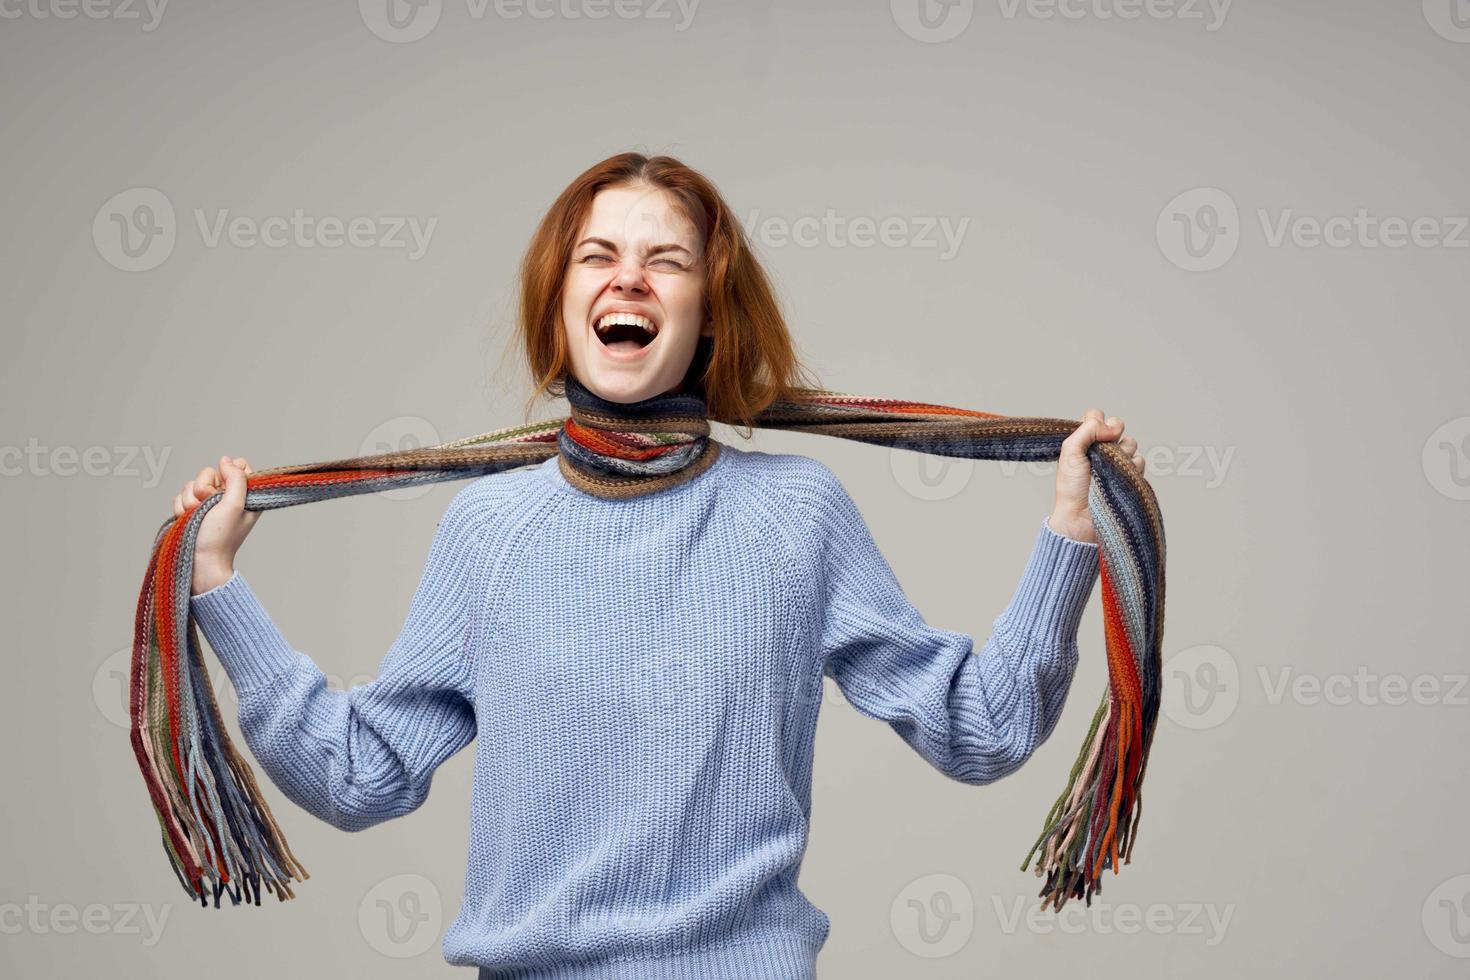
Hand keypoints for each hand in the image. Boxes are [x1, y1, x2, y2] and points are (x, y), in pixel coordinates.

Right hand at [171, 455, 259, 594]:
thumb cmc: (219, 538)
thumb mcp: (235, 505)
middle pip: (210, 472)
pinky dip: (181, 508)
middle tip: (208, 506)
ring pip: (192, 484)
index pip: (238, 466)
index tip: (224, 490)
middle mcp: (228, 498)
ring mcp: (208, 504)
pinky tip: (187, 521)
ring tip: (197, 517)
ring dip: (191, 500)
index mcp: (246, 496)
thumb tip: (227, 460)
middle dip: (204, 488)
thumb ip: (236, 479)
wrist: (199, 562)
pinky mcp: (191, 511)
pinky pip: (180, 496)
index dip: (227, 473)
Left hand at [1048, 409, 1144, 544]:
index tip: (1094, 433)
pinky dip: (1132, 468)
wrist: (1082, 517)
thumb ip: (1086, 430)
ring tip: (1110, 470)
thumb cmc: (1072, 487)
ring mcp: (1117, 462)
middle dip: (1113, 434)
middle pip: (1117, 426)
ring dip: (1123, 453)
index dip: (1097, 422)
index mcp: (1084, 441)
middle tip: (1103, 451)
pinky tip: (1120, 478)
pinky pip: (1140, 461)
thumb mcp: (1070, 452)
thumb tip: (1111, 425)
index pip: (1096, 416)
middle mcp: (1101, 449)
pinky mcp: (1130, 476)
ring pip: (1131, 443)